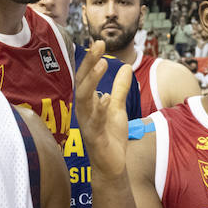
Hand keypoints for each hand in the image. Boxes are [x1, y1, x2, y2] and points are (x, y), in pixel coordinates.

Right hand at [74, 40, 133, 179]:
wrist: (111, 166)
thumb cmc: (110, 137)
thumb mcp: (118, 108)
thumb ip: (120, 89)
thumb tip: (126, 67)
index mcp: (88, 102)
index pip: (86, 76)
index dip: (90, 59)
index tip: (98, 41)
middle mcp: (84, 110)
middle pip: (82, 82)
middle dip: (88, 63)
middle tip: (98, 45)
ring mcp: (87, 123)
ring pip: (83, 98)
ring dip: (92, 81)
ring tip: (101, 64)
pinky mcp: (94, 136)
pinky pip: (94, 121)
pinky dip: (99, 109)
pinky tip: (106, 98)